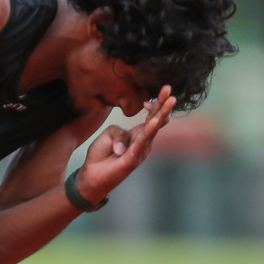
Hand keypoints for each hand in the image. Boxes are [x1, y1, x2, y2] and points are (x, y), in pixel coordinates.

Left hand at [74, 87, 175, 202]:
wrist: (92, 175)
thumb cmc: (102, 154)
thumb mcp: (109, 135)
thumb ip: (118, 133)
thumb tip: (124, 147)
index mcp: (138, 133)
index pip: (151, 115)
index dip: (156, 103)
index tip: (162, 90)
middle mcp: (143, 141)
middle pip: (156, 119)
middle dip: (163, 103)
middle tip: (169, 88)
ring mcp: (141, 150)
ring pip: (153, 128)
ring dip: (162, 113)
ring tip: (170, 100)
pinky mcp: (133, 158)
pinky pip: (142, 142)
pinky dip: (149, 131)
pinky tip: (156, 121)